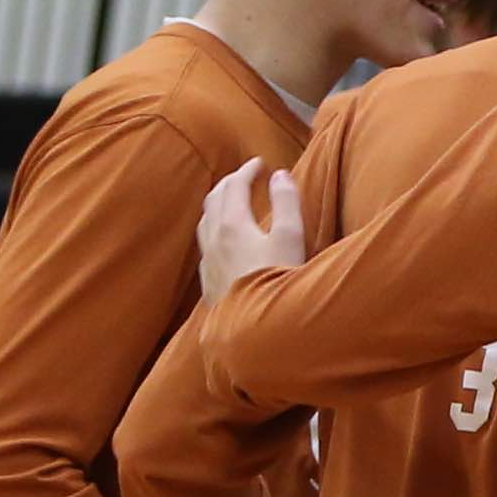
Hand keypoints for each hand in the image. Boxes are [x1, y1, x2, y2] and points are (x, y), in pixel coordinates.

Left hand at [195, 163, 308, 297]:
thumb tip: (280, 175)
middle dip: (230, 183)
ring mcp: (209, 263)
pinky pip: (205, 247)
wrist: (257, 332)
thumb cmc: (278, 282)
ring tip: (231, 203)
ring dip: (217, 205)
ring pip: (205, 223)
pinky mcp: (210, 284)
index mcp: (233, 224)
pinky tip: (223, 242)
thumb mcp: (291, 237)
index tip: (259, 163)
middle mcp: (214, 240)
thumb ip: (286, 202)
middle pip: (214, 200)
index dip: (247, 171)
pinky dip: (214, 230)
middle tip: (245, 177)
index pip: (235, 186)